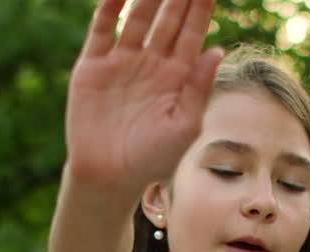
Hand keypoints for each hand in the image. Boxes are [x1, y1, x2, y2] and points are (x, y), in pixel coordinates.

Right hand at [65, 0, 223, 193]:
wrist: (109, 176)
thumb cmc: (152, 158)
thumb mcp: (184, 125)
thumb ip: (199, 88)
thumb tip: (217, 49)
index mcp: (177, 76)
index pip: (192, 31)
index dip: (201, 6)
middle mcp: (151, 63)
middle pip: (168, 17)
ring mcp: (122, 61)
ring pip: (138, 16)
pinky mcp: (93, 66)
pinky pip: (102, 30)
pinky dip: (109, 8)